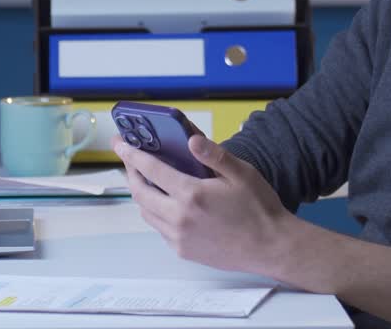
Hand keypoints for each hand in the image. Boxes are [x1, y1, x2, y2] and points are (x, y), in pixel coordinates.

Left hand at [112, 134, 292, 274]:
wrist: (271, 248)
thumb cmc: (259, 208)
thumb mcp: (242, 173)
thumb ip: (214, 155)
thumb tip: (190, 139)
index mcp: (192, 194)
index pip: (151, 170)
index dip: (132, 154)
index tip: (119, 143)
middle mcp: (179, 218)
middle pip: (140, 193)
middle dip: (130, 173)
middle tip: (129, 158)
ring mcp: (179, 237)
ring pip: (146, 212)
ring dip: (142, 194)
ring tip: (146, 179)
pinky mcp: (183, 251)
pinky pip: (159, 228)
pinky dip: (156, 212)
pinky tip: (167, 203)